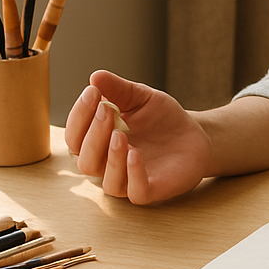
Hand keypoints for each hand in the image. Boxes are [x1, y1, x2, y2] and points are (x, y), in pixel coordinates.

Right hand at [65, 71, 211, 204]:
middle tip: (106, 110)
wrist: (193, 133)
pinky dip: (132, 174)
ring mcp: (129, 179)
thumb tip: (95, 76)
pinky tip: (134, 154)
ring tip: (119, 134)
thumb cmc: (161, 118)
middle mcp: (108, 164)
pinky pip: (135, 191)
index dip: (79, 116)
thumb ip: (118, 89)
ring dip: (110, 157)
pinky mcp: (151, 190)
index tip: (92, 92)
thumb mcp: (140, 97)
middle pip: (85, 159)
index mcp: (99, 142)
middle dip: (92, 134)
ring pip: (106, 180)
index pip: (76, 136)